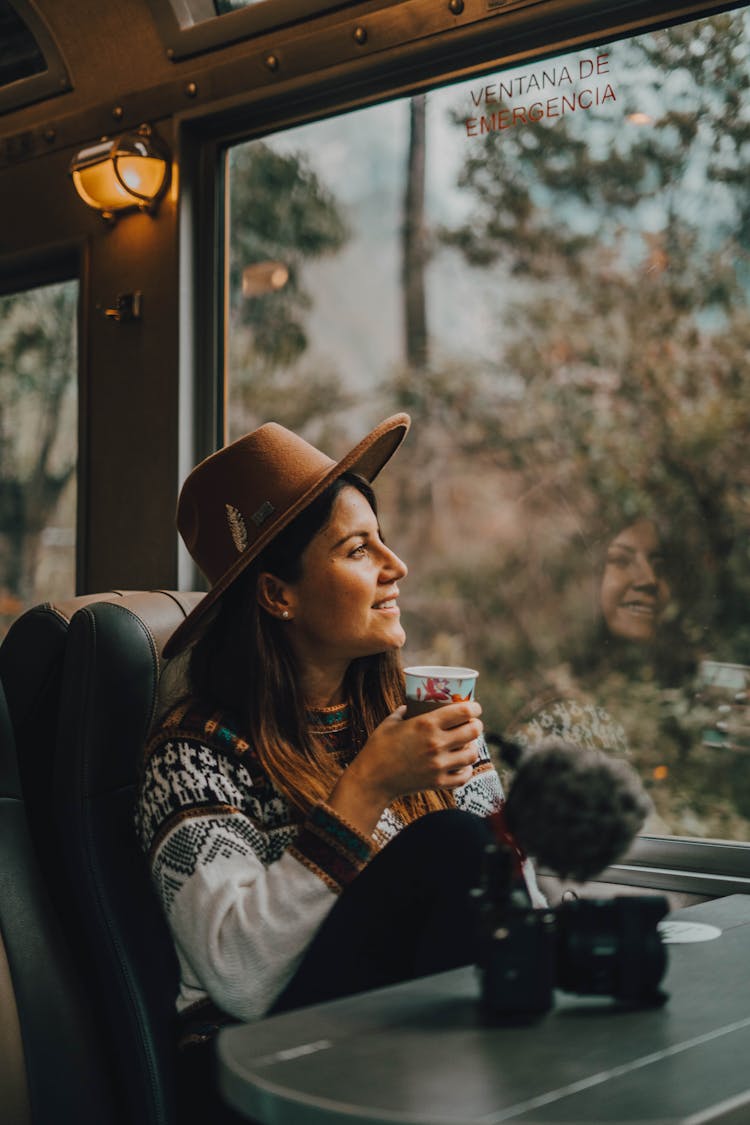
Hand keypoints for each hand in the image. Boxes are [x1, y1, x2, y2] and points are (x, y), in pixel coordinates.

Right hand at [327, 701, 482, 835]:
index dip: (474, 707)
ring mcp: (439, 764)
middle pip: (473, 731)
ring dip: (472, 747)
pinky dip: (466, 770)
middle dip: (476, 725)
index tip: (474, 707)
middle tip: (473, 724)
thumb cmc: (378, 747)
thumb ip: (405, 711)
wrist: (371, 780)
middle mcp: (436, 743)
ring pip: (472, 754)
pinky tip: (462, 765)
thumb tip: (413, 704)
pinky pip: (464, 776)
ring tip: (467, 744)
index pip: (463, 711)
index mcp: (426, 724)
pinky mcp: (438, 782)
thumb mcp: (390, 722)